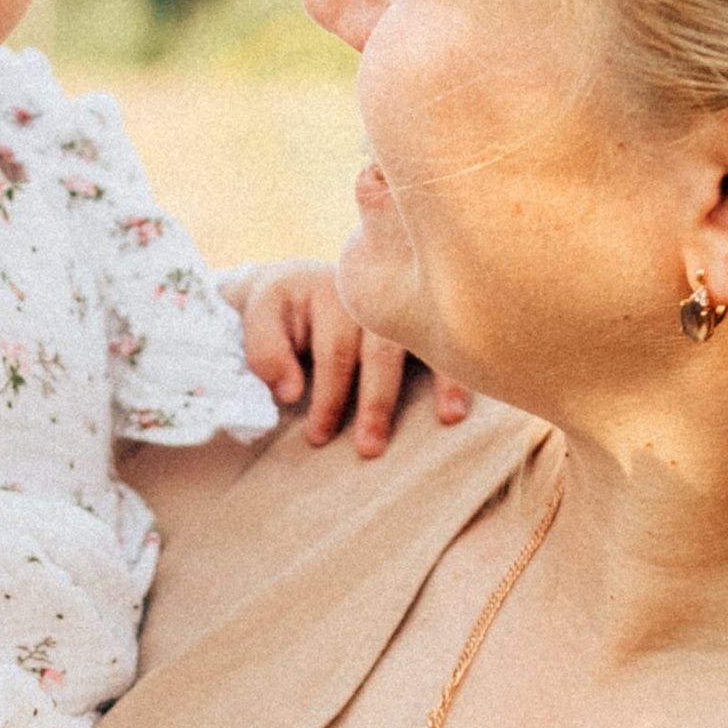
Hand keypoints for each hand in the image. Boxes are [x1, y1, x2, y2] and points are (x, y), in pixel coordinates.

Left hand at [239, 264, 471, 455]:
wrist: (306, 278)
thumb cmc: (284, 308)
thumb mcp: (261, 317)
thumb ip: (265, 351)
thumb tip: (290, 392)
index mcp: (330, 290)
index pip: (335, 350)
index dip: (328, 396)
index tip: (318, 436)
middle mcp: (373, 292)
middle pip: (381, 349)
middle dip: (377, 401)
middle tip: (369, 449)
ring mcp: (403, 300)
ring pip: (422, 340)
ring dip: (438, 380)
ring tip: (447, 419)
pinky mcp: (423, 316)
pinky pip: (445, 340)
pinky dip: (458, 370)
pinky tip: (466, 401)